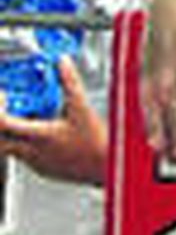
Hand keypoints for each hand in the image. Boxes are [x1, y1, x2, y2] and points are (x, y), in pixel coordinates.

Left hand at [0, 57, 106, 183]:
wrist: (106, 167)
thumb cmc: (96, 143)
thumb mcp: (82, 107)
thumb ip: (69, 82)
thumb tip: (62, 64)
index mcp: (38, 136)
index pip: (2, 123)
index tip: (4, 97)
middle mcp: (31, 152)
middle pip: (0, 139)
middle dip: (2, 121)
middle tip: (11, 106)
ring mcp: (35, 162)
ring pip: (9, 148)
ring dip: (13, 132)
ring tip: (31, 118)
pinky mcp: (42, 169)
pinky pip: (24, 156)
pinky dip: (25, 142)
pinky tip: (44, 133)